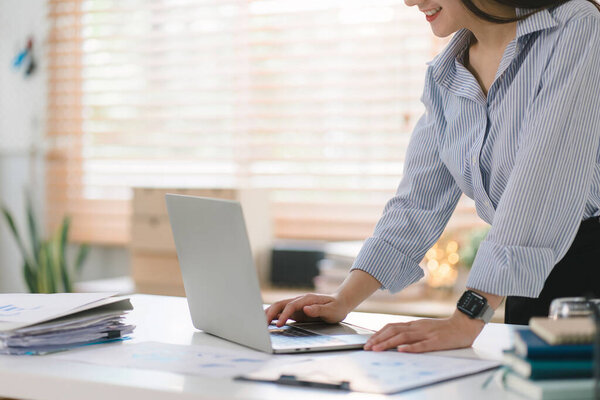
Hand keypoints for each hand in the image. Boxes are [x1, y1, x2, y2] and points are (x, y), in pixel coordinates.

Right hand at [265, 293, 350, 326]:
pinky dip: (274, 317)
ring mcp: (297, 306)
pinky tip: (268, 323)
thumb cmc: (336, 307)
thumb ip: (318, 309)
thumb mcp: (331, 310)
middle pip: (280, 304)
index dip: (284, 315)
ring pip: (279, 308)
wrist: (340, 303)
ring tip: (260, 324)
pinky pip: (283, 313)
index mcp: (307, 299)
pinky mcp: (297, 312)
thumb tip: (305, 309)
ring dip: (269, 314)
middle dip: (270, 313)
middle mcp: (300, 301)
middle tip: (262, 324)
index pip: (291, 306)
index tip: (279, 324)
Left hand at [364, 310, 483, 352]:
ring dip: (388, 343)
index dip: (378, 334)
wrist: (464, 325)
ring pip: (404, 337)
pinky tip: (402, 350)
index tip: (369, 342)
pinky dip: (410, 348)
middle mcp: (418, 327)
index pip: (392, 327)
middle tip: (367, 347)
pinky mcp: (437, 341)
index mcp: (414, 324)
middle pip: (394, 331)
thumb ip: (411, 332)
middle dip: (379, 340)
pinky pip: (422, 345)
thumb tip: (395, 340)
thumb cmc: (443, 329)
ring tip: (377, 349)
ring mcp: (427, 333)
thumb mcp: (424, 328)